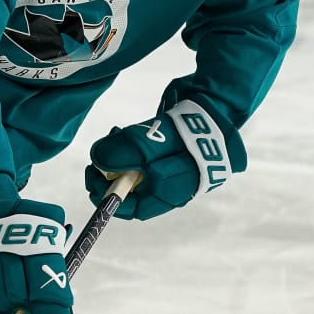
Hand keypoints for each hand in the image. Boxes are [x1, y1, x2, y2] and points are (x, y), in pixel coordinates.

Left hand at [86, 98, 246, 221]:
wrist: (221, 105)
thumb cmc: (191, 132)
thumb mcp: (153, 143)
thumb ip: (124, 152)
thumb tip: (97, 158)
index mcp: (170, 194)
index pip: (132, 208)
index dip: (109, 197)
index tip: (93, 177)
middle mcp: (171, 185)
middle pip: (131, 187)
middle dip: (111, 172)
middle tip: (99, 154)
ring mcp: (172, 167)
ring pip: (135, 169)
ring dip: (119, 155)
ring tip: (115, 134)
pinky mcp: (170, 149)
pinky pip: (144, 154)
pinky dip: (131, 144)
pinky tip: (125, 130)